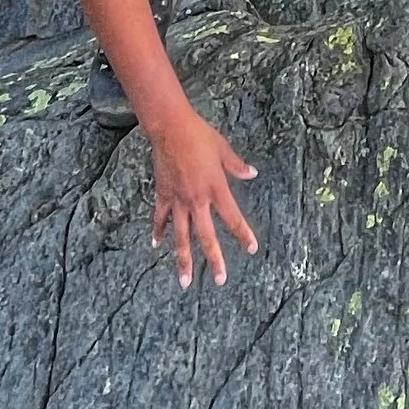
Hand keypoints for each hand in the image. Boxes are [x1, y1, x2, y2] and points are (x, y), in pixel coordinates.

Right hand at [146, 102, 259, 286]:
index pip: (233, 217)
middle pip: (207, 236)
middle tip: (221, 280)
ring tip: (185, 281)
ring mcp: (178, 200)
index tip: (252, 248)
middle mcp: (197, 199)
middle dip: (215, 259)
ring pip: (181, 236)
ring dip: (183, 259)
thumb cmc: (199, 135)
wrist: (170, 128)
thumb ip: (237, 166)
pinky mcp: (163, 194)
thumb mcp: (223, 149)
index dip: (243, 234)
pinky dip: (158, 231)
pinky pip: (160, 218)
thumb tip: (252, 174)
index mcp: (215, 188)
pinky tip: (155, 244)